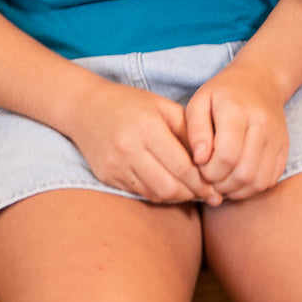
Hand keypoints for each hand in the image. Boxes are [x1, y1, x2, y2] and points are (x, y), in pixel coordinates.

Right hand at [64, 78, 218, 204]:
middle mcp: (129, 147)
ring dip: (177, 197)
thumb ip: (188, 132)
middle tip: (209, 196)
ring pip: (155, 194)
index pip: (182, 166)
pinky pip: (139, 193)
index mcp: (147, 126)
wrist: (85, 107)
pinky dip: (158, 194)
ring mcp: (115, 164)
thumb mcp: (163, 107)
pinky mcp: (106, 176)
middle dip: (193, 195)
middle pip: (170, 186)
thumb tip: (212, 162)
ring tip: (192, 193)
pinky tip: (169, 188)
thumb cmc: (131, 104)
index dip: (203, 182)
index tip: (216, 188)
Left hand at [184, 57, 289, 202]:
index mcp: (237, 110)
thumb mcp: (200, 102)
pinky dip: (251, 188)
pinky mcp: (285, 148)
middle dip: (221, 183)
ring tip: (222, 181)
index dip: (210, 170)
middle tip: (210, 177)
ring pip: (258, 181)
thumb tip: (200, 160)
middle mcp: (262, 124)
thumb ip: (195, 131)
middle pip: (243, 172)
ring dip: (236, 190)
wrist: (260, 81)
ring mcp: (277, 138)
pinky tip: (237, 180)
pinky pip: (270, 180)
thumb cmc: (223, 94)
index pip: (226, 155)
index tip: (201, 166)